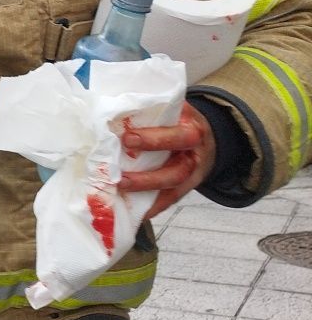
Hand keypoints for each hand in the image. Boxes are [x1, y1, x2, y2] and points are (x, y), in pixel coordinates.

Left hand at [117, 102, 215, 219]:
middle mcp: (195, 154)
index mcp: (192, 128)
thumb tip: (112, 107)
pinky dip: (153, 206)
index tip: (127, 139)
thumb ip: (150, 107)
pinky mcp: (186, 187)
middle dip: (148, 176)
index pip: (178, 136)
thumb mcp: (173, 107)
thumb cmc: (180, 119)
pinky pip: (171, 199)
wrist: (208, 136)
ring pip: (173, 187)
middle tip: (119, 177)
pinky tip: (135, 212)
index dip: (153, 139)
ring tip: (120, 190)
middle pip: (177, 170)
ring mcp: (193, 174)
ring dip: (145, 191)